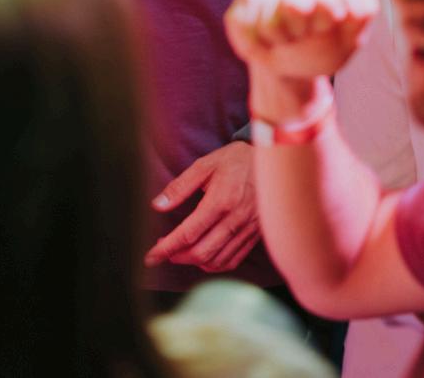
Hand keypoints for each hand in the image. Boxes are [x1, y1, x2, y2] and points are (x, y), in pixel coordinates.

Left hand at [146, 142, 258, 273]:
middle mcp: (235, 219)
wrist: (271, 159)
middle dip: (177, 257)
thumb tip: (157, 205)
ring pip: (217, 261)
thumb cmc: (235, 159)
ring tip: (181, 252)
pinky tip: (204, 256)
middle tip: (164, 251)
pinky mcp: (255, 235)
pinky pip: (233, 260)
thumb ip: (180, 187)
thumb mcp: (204, 164)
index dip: (166, 248)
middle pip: (201, 252)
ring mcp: (247, 230)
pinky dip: (215, 264)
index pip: (188, 233)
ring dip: (195, 262)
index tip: (151, 256)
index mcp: (221, 201)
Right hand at [225, 0, 377, 83]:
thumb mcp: (350, 39)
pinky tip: (268, 39)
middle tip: (305, 34)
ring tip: (288, 37)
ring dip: (281, 40)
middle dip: (301, 32)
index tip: (327, 29)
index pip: (328, 3)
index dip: (326, 26)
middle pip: (294, 6)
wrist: (293, 64)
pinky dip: (259, 45)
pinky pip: (247, 26)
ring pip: (269, 21)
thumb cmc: (325, 46)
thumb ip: (359, 16)